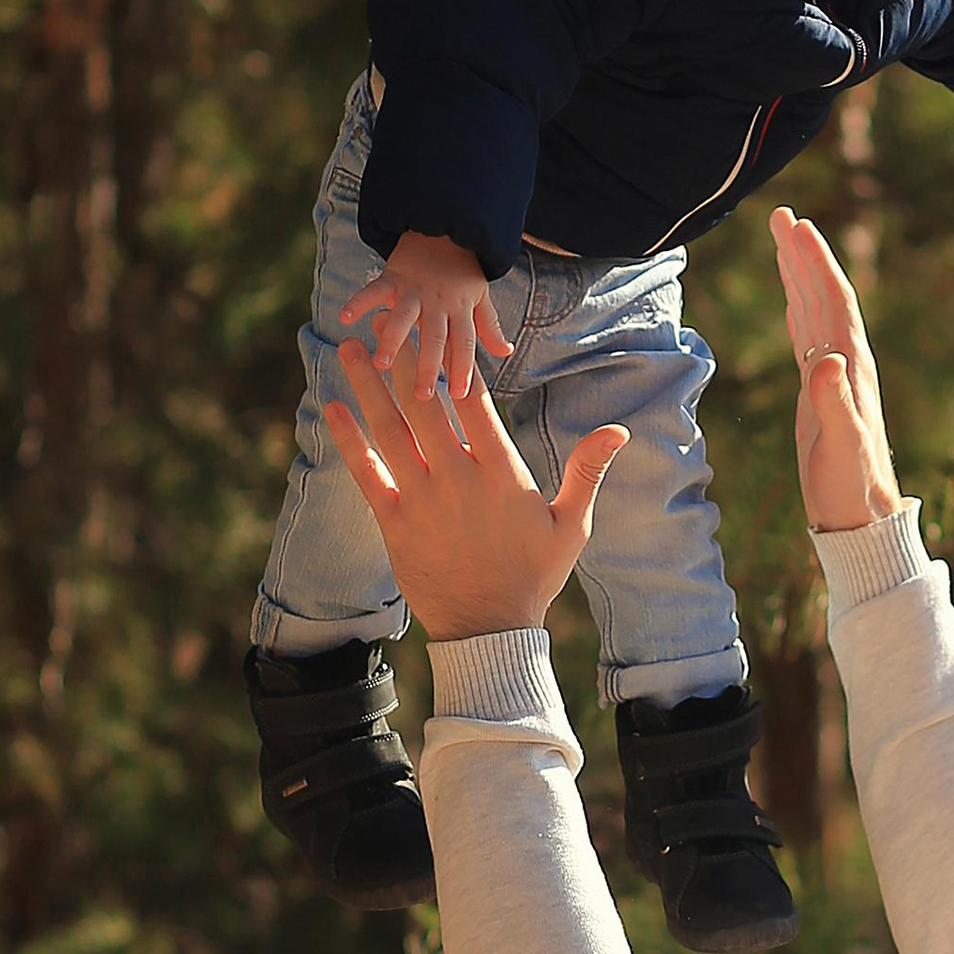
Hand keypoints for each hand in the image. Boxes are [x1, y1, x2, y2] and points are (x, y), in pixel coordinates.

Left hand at [324, 350, 627, 640]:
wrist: (490, 629)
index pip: (474, 403)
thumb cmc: (534, 576)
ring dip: (368, 386)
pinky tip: (334, 408)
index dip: (453, 363)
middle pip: (424, 404)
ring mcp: (423, 499)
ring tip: (350, 350)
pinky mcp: (394, 522)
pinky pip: (366, 473)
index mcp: (501, 472)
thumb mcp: (571, 524)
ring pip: (391, 430)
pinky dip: (350, 440)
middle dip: (404, 359)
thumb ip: (588, 471)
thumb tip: (620, 431)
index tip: (437, 331)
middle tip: (384, 324)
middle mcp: (457, 477)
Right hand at [340, 229, 511, 401]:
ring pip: (403, 317)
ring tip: (381, 364)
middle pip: (434, 337)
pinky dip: (358, 301)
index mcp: (460, 309)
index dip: (463, 368)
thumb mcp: (481, 295)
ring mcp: (413, 290)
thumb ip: (488, 327)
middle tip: (422, 395)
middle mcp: (437, 302)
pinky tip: (344, 317)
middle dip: (428, 366)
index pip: (464, 343)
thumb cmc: (462, 270)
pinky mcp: (392, 277)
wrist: (444, 228)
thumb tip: (505, 352)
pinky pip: (373, 290)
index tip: (461, 396)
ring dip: (391, 339)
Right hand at [770, 207, 901, 534]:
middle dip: (803, 255)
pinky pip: (807, 339)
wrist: (861, 516)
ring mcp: (833, 376)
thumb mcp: (842, 445)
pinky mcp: (819, 393)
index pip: (833, 300)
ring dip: (799, 275)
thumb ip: (833, 402)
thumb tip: (826, 358)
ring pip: (813, 312)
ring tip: (783, 242)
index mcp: (851, 367)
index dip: (815, 262)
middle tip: (782, 216)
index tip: (796, 226)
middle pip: (822, 295)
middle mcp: (845, 363)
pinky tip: (792, 301)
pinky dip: (798, 312)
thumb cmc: (850, 485)